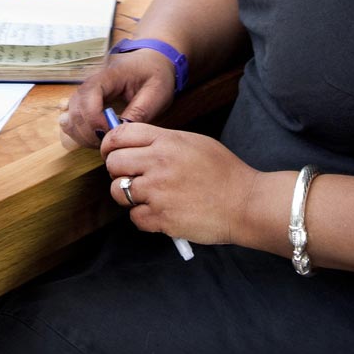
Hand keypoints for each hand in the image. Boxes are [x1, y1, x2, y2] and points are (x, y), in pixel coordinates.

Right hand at [57, 50, 176, 149]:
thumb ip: (139, 112)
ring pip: (70, 113)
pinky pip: (72, 116)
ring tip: (103, 141)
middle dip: (88, 131)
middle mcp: (93, 80)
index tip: (110, 133)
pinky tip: (95, 136)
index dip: (94, 118)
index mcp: (111, 74)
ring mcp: (87, 89)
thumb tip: (121, 132)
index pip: (89, 94)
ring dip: (82, 133)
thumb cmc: (156, 74)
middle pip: (76, 107)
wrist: (153, 60)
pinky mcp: (86, 99)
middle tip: (108, 143)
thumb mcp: (156, 92)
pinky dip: (79, 130)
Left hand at [101, 123, 258, 246]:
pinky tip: (160, 212)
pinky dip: (144, 217)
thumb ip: (163, 140)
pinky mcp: (162, 219)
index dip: (109, 144)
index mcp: (166, 141)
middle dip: (117, 171)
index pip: (119, 135)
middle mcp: (158, 163)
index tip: (111, 152)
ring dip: (128, 195)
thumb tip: (134, 144)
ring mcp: (158, 192)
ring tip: (146, 196)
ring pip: (118, 192)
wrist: (245, 203)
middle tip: (130, 176)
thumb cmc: (223, 171)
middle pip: (113, 163)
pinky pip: (135, 217)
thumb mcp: (194, 142)